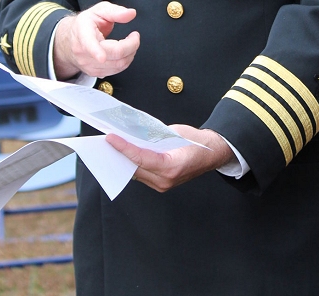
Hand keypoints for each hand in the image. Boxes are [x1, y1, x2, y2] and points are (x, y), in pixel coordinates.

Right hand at [53, 1, 138, 78]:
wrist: (71, 39)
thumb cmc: (87, 24)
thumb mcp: (100, 10)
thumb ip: (116, 11)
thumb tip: (130, 14)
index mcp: (83, 32)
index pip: (89, 44)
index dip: (96, 51)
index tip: (101, 57)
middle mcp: (83, 52)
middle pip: (113, 54)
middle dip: (131, 45)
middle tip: (135, 36)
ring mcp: (88, 64)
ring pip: (118, 65)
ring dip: (130, 54)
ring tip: (130, 42)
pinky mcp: (94, 73)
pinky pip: (116, 70)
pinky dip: (125, 61)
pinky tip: (123, 52)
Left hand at [106, 125, 234, 192]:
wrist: (212, 153)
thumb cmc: (195, 141)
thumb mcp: (174, 132)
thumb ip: (153, 136)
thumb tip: (133, 134)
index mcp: (171, 166)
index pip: (141, 158)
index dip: (124, 147)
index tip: (110, 138)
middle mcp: (165, 180)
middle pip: (135, 167)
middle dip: (120, 154)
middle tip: (107, 141)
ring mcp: (163, 185)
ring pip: (136, 173)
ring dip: (125, 161)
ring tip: (112, 147)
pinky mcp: (162, 184)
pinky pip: (142, 175)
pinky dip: (134, 164)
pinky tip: (126, 155)